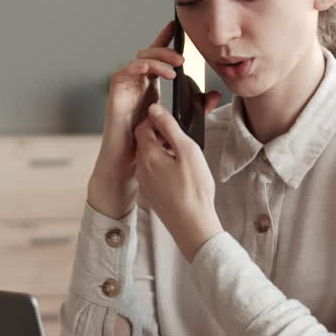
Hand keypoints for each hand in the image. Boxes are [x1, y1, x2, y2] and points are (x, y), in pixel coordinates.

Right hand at [88, 22, 182, 217]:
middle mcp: (136, 84)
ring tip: (176, 67)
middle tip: (183, 57)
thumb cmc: (149, 146)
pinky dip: (142, 67)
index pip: (157, 57)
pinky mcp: (116, 95)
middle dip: (165, 49)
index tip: (176, 26)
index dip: (164, 40)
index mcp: (149, 87)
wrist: (128, 165)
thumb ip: (196, 109)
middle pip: (148, 53)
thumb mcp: (179, 123)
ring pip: (139, 59)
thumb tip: (213, 95)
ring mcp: (125, 88)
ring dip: (158, 58)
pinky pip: (126, 72)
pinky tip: (158, 73)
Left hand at [133, 101, 223, 261]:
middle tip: (182, 139)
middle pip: (145, 142)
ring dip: (163, 151)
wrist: (193, 225)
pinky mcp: (151, 194)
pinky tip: (180, 173)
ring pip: (150, 157)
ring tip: (184, 156)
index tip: (172, 121)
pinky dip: (164, 166)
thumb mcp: (187, 150)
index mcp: (147, 155)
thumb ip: (169, 127)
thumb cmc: (194, 189)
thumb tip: (155, 109)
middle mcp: (141, 168)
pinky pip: (153, 172)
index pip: (143, 126)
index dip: (156, 119)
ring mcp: (145, 183)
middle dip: (161, 136)